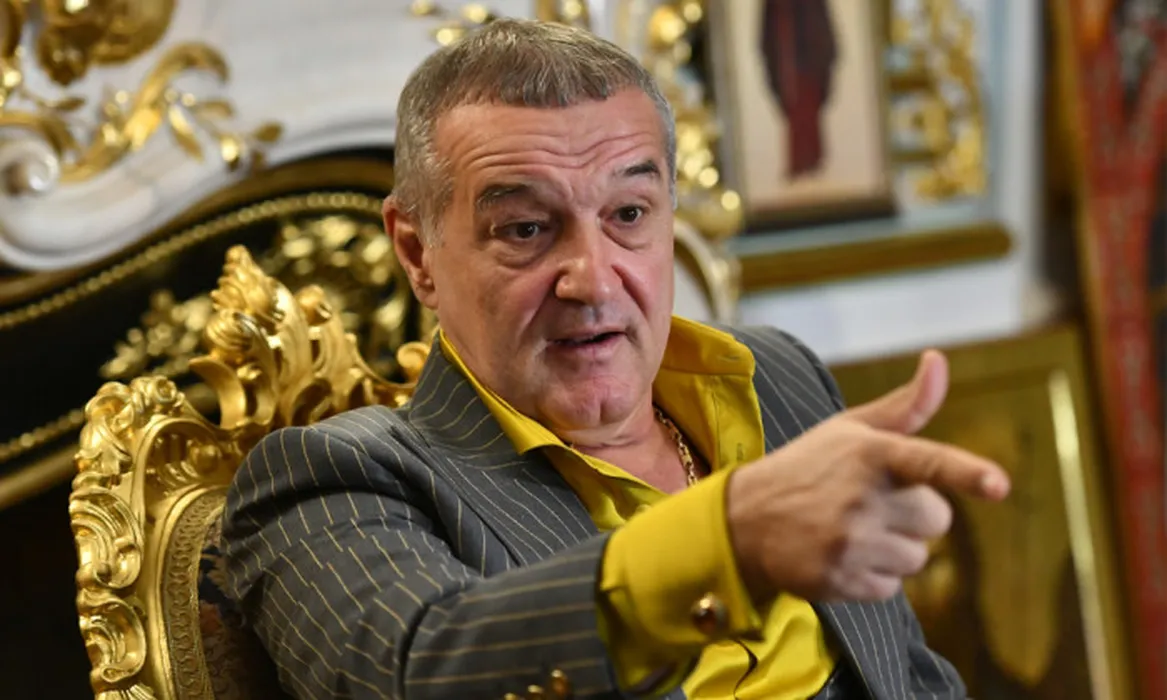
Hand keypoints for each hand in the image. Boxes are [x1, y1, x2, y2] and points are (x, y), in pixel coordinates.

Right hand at [726, 350, 1009, 602]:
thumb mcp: (850, 430)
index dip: (966, 473)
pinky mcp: (840, 579)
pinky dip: (872, 576)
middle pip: (937, 520)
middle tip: (870, 504)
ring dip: (894, 548)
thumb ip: (905, 406)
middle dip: (914, 516)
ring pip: (917, 557)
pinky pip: (890, 587)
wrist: (745, 518)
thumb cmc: (809, 467)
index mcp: (870, 453)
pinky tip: (841, 554)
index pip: (928, 462)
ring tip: (852, 530)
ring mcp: (849, 541)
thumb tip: (939, 359)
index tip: (998, 485)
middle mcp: (861, 497)